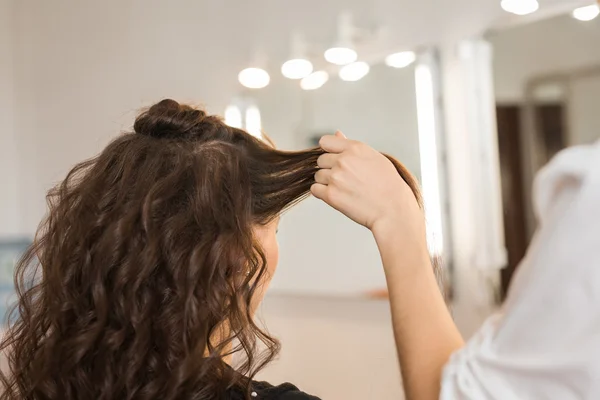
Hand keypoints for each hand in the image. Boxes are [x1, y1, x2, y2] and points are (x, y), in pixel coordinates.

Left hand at [311, 132, 425, 245]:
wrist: (392, 209)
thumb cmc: (387, 184)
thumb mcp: (374, 157)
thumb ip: (352, 146)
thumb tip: (337, 134)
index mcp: (355, 148)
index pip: (325, 142)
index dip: (329, 151)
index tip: (336, 160)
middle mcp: (343, 161)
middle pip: (320, 160)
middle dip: (329, 168)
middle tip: (346, 179)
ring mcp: (336, 178)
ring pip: (318, 175)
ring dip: (326, 182)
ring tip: (345, 189)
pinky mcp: (331, 195)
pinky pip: (315, 190)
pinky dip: (322, 193)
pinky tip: (338, 196)